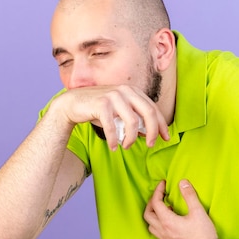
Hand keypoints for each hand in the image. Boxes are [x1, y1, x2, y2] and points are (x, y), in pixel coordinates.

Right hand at [51, 85, 169, 149]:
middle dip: (153, 132)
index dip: (161, 124)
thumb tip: (147, 133)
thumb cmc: (98, 110)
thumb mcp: (119, 114)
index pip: (153, 108)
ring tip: (126, 147)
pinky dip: (114, 140)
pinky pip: (113, 127)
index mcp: (132, 91)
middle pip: (148, 113)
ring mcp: (113, 96)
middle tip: (150, 145)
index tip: (165, 138)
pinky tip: (113, 147)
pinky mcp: (101, 104)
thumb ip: (134, 120)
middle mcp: (125, 91)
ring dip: (131, 138)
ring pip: (132, 122)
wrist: (72, 103)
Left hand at [143, 180, 218, 238]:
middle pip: (148, 214)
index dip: (157, 191)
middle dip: (152, 202)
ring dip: (154, 215)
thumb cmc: (204, 234)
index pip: (155, 203)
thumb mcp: (198, 212)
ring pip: (151, 225)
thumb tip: (182, 182)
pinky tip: (170, 221)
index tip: (163, 183)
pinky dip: (159, 224)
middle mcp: (163, 231)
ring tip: (165, 208)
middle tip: (160, 195)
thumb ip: (190, 195)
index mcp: (167, 221)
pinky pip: (158, 233)